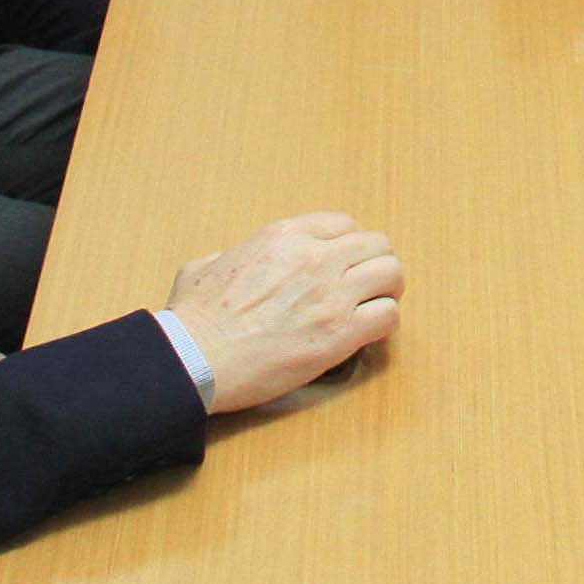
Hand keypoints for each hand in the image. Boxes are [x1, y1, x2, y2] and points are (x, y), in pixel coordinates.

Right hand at [166, 211, 404, 413]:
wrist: (193, 359)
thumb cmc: (191, 320)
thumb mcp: (201, 268)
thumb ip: (224, 257)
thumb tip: (226, 261)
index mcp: (283, 236)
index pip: (343, 223)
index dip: (349, 244)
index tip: (345, 264)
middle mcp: (314, 257)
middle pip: (377, 244)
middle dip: (375, 264)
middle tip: (366, 288)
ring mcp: (331, 293)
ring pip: (392, 273)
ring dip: (387, 292)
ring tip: (373, 309)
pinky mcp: (340, 332)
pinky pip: (388, 314)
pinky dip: (384, 324)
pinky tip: (367, 335)